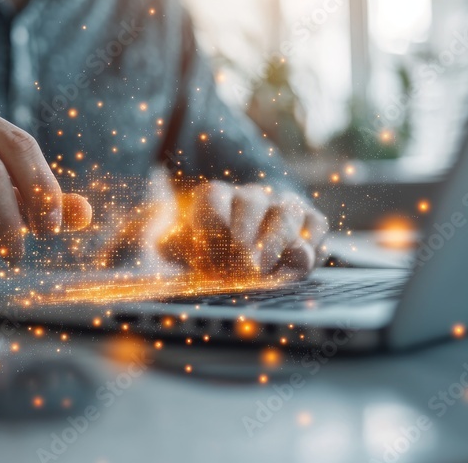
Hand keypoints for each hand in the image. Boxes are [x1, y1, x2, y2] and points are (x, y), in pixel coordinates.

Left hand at [158, 181, 327, 281]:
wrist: (252, 254)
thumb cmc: (209, 253)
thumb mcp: (180, 248)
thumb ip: (164, 246)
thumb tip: (150, 248)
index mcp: (216, 197)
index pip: (212, 196)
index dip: (210, 225)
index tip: (207, 257)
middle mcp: (252, 196)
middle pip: (251, 201)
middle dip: (244, 235)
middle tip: (238, 267)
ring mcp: (284, 205)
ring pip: (287, 212)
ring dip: (275, 242)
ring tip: (263, 270)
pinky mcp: (312, 221)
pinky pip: (317, 226)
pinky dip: (310, 245)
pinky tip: (294, 267)